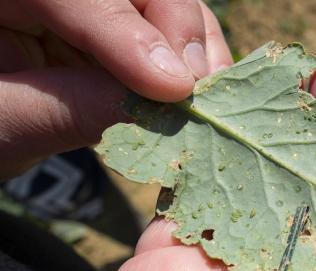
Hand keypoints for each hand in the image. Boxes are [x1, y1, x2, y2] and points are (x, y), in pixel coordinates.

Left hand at [0, 0, 231, 178]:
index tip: (170, 85)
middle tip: (193, 86)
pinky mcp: (124, 16)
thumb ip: (68, 110)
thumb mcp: (7, 122)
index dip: (124, 31)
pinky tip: (200, 87)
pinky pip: (172, 19)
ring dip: (194, 43)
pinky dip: (193, 54)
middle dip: (175, 27)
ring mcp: (99, 1)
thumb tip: (150, 111)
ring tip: (204, 92)